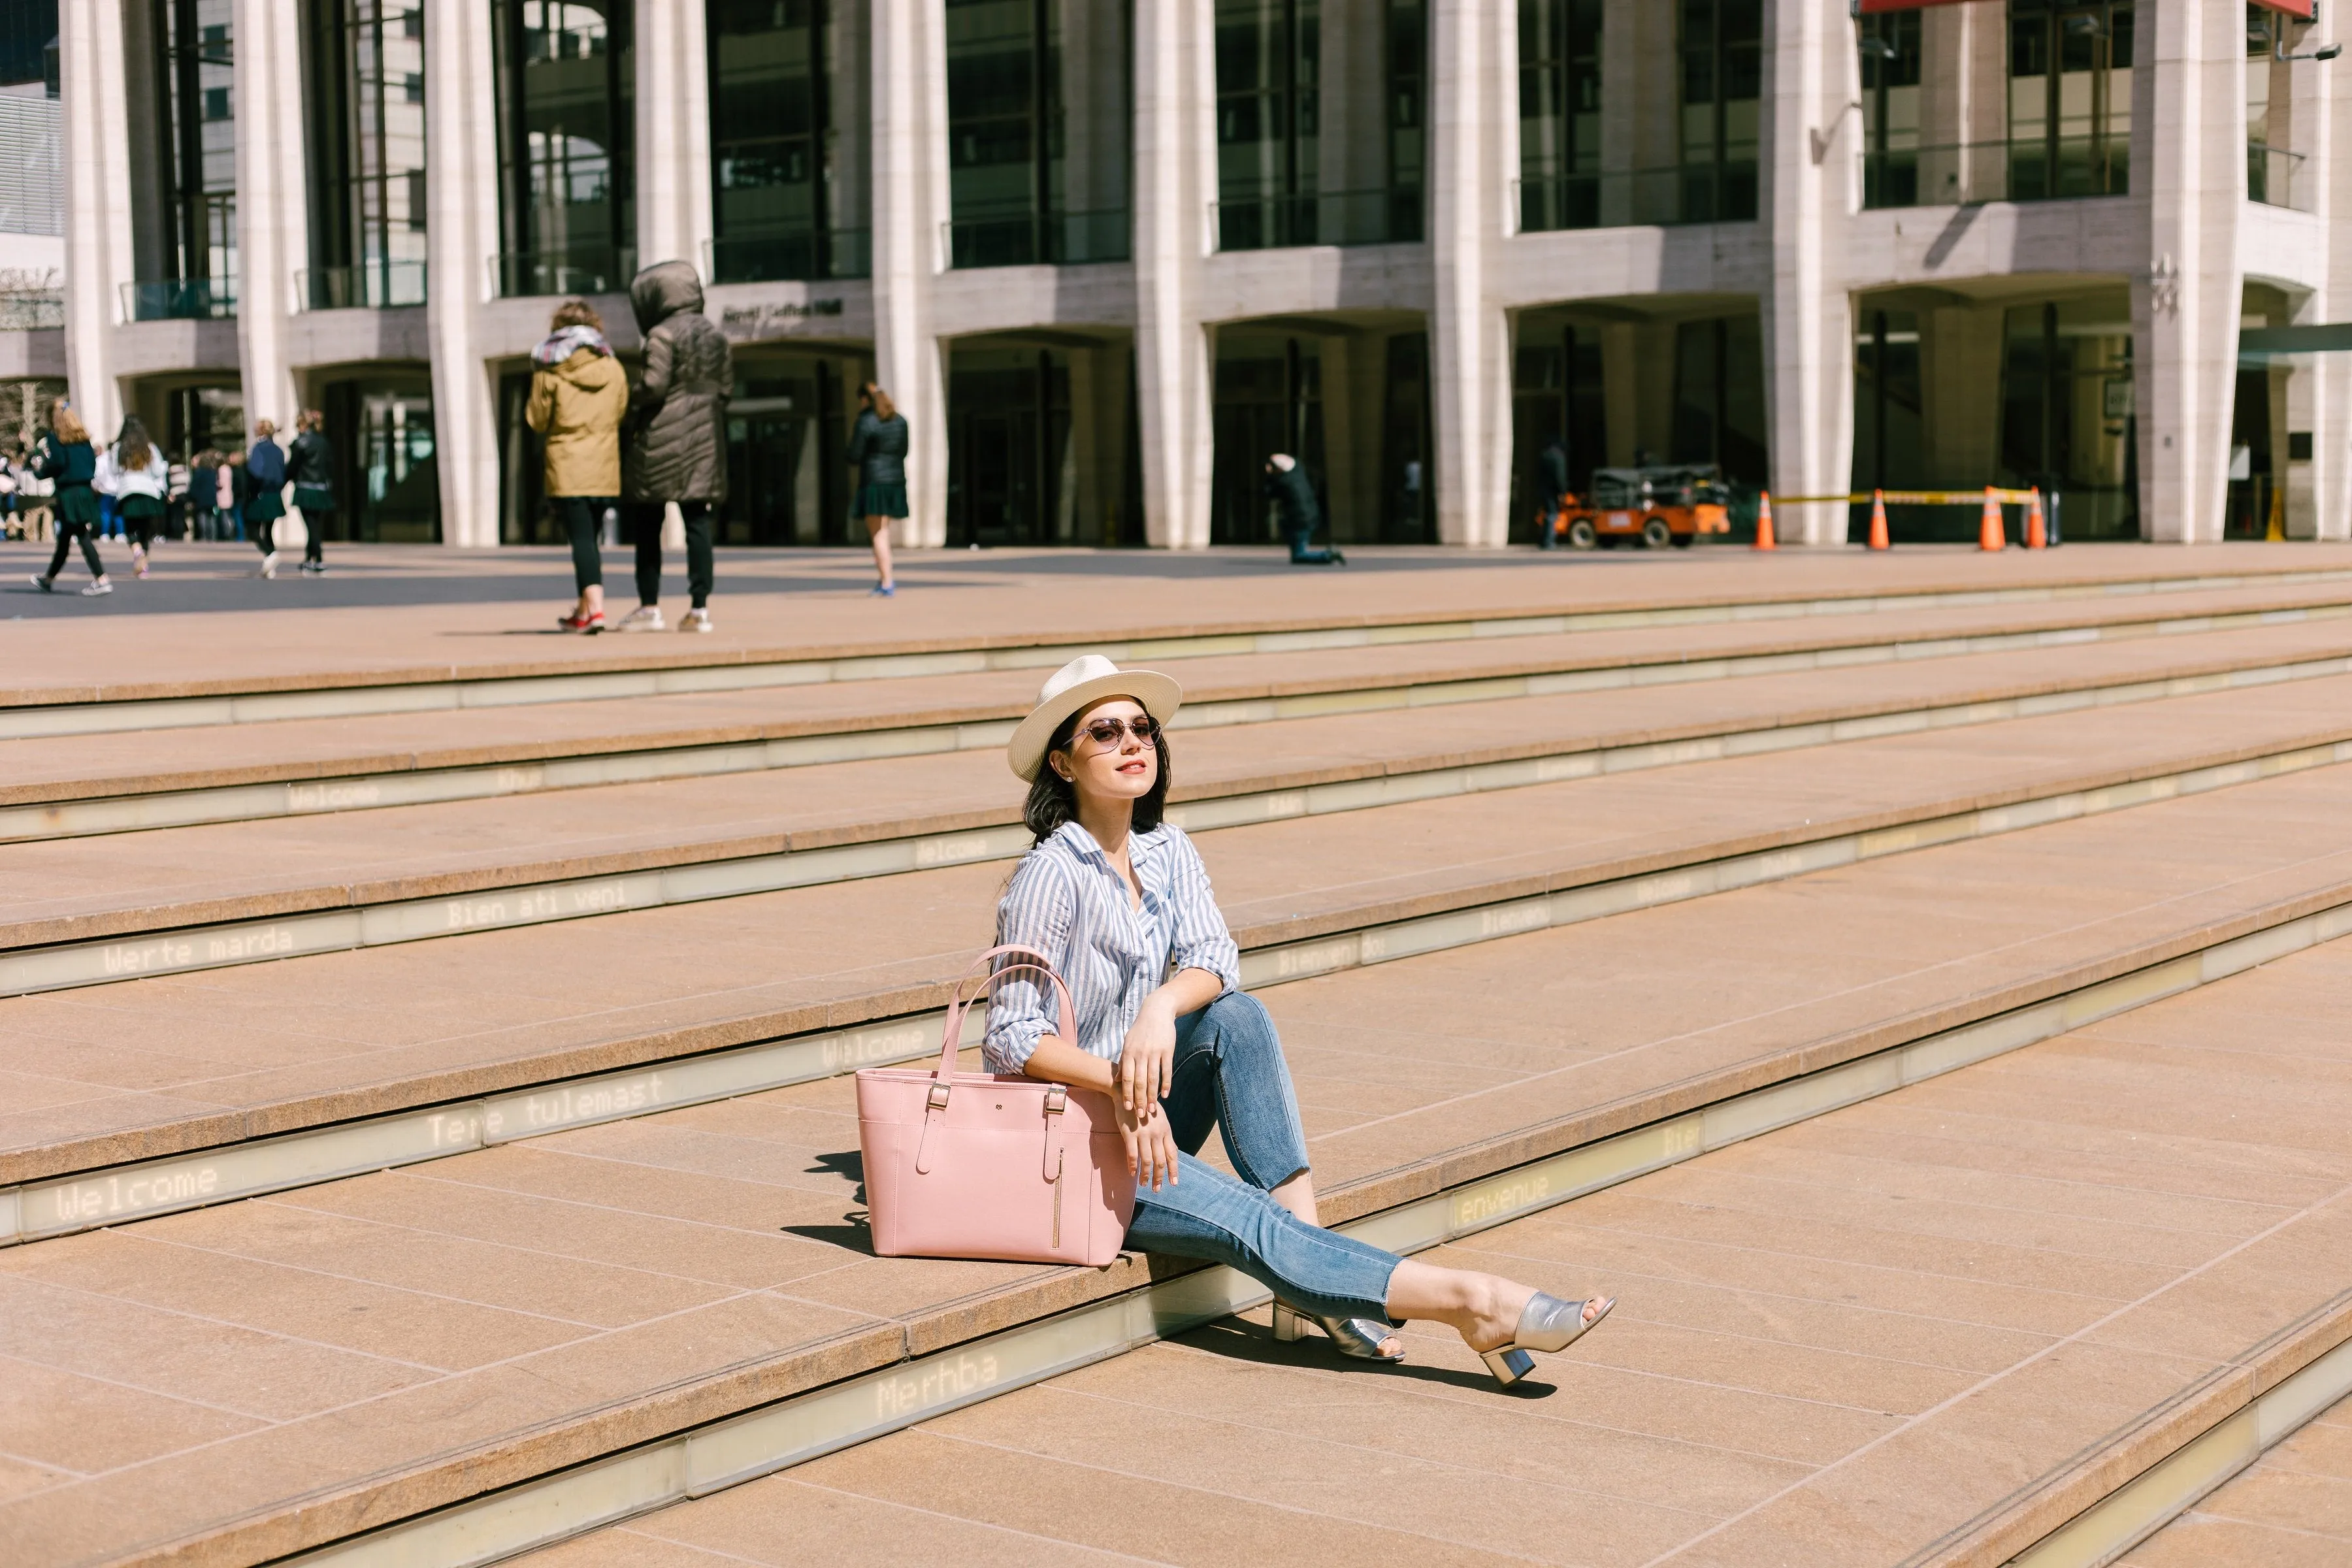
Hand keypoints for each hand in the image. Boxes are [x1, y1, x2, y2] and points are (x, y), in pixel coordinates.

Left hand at [1116, 999, 1176, 1118]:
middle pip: (1139, 1082)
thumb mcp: (1128, 1043)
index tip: (1127, 1109)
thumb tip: (1118, 1081)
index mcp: (1129, 1053)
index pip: (1126, 1078)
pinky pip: (1166, 1071)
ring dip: (1152, 1096)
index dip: (1126, 1094)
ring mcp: (1155, 1052)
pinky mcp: (1167, 1050)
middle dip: (1139, 1100)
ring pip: (1153, 1079)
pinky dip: (1166, 1084)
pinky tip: (1165, 1095)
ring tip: (1152, 1109)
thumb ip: (1123, 1062)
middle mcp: (1141, 1054)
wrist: (1156, 1012)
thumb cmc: (1140, 1030)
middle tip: (1140, 1115)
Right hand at [1117, 1095, 1180, 1192]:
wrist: (1128, 1093)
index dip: (1174, 1170)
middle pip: (1160, 1161)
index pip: (1172, 1154)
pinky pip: (1132, 1154)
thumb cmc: (1145, 1106)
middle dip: (1159, 1177)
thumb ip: (1165, 1134)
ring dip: (1146, 1175)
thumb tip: (1171, 1150)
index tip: (1174, 1183)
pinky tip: (1132, 1173)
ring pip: (1147, 1160)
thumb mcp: (1160, 1118)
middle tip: (1157, 1189)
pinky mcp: (1130, 1133)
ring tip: (1144, 1184)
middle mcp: (1157, 1134)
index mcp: (1166, 1130)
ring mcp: (1143, 1134)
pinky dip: (1132, 1166)